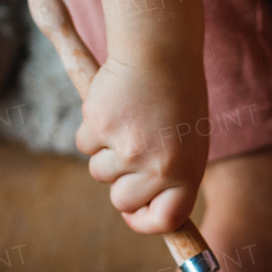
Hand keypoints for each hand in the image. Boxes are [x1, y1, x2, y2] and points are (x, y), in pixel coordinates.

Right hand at [77, 55, 208, 232]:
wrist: (160, 49)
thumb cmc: (176, 94)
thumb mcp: (187, 138)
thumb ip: (170, 173)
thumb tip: (143, 211)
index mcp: (187, 171)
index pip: (165, 220)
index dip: (145, 222)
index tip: (135, 213)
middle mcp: (159, 166)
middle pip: (122, 201)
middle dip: (119, 183)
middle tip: (130, 152)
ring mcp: (128, 149)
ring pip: (99, 172)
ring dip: (105, 151)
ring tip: (128, 120)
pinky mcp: (100, 127)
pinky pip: (84, 144)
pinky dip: (91, 128)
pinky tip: (112, 106)